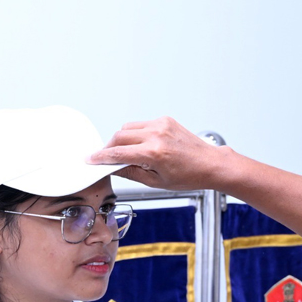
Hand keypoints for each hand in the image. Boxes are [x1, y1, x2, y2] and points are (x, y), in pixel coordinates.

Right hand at [89, 117, 228, 190]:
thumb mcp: (156, 182)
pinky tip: (142, 145)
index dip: (101, 157)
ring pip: (128, 127)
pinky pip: (142, 124)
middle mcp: (157, 135)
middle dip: (109, 147)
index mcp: (154, 153)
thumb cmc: (189, 176)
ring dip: (122, 139)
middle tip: (107, 158)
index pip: (118, 153)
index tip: (92, 159)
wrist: (210, 164)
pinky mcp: (165, 120)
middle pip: (119, 136)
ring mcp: (161, 125)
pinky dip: (136, 133)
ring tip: (127, 153)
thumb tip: (113, 168)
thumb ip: (131, 172)